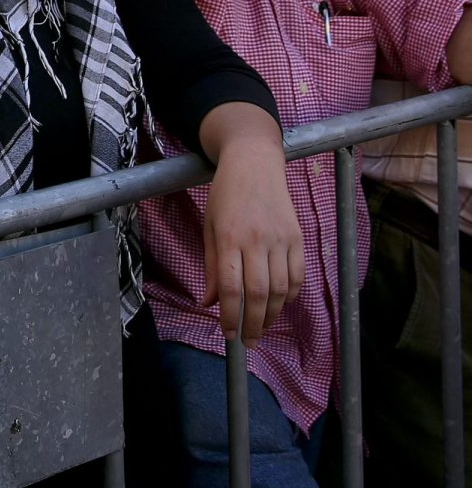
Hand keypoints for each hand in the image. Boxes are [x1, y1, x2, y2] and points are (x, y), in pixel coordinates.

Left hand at [200, 135, 302, 341]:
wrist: (254, 164)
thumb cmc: (226, 196)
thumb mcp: (210, 228)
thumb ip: (211, 267)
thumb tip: (209, 303)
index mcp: (229, 237)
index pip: (230, 287)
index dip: (230, 315)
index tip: (228, 334)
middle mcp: (257, 240)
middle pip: (259, 294)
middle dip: (254, 324)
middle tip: (249, 342)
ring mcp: (281, 239)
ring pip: (281, 289)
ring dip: (273, 314)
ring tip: (262, 326)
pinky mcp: (297, 238)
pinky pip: (297, 276)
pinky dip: (290, 296)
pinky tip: (280, 304)